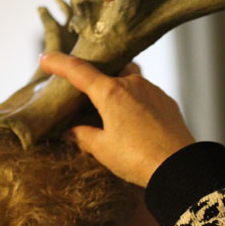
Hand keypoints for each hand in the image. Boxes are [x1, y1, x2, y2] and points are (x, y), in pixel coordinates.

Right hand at [40, 52, 195, 186]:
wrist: (179, 167)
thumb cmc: (137, 158)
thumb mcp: (102, 149)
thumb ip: (82, 136)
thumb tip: (69, 132)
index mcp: (110, 92)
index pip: (78, 70)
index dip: (59, 63)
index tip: (45, 59)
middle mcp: (131, 83)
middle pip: (106, 70)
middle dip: (93, 78)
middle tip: (82, 92)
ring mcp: (151, 89)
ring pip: (127, 78)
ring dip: (115, 89)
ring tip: (109, 110)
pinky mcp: (165, 100)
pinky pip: (144, 92)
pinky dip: (133, 99)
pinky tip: (132, 120)